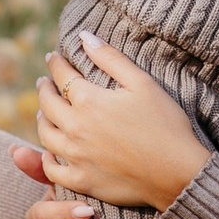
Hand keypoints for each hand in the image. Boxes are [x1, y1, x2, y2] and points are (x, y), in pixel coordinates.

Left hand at [34, 35, 211, 212]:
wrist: (177, 171)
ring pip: (45, 135)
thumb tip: (84, 37)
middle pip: (48, 104)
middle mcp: (76, 129)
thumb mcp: (141, 82)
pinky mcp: (82, 181)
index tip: (53, 57)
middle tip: (44, 81)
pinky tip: (49, 152)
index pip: (62, 76)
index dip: (56, 64)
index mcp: (90, 101)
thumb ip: (110, 58)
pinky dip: (46, 158)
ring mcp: (76, 158)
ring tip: (43, 110)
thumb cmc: (165, 123)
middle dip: (44, 88)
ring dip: (41, 118)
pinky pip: (52, 170)